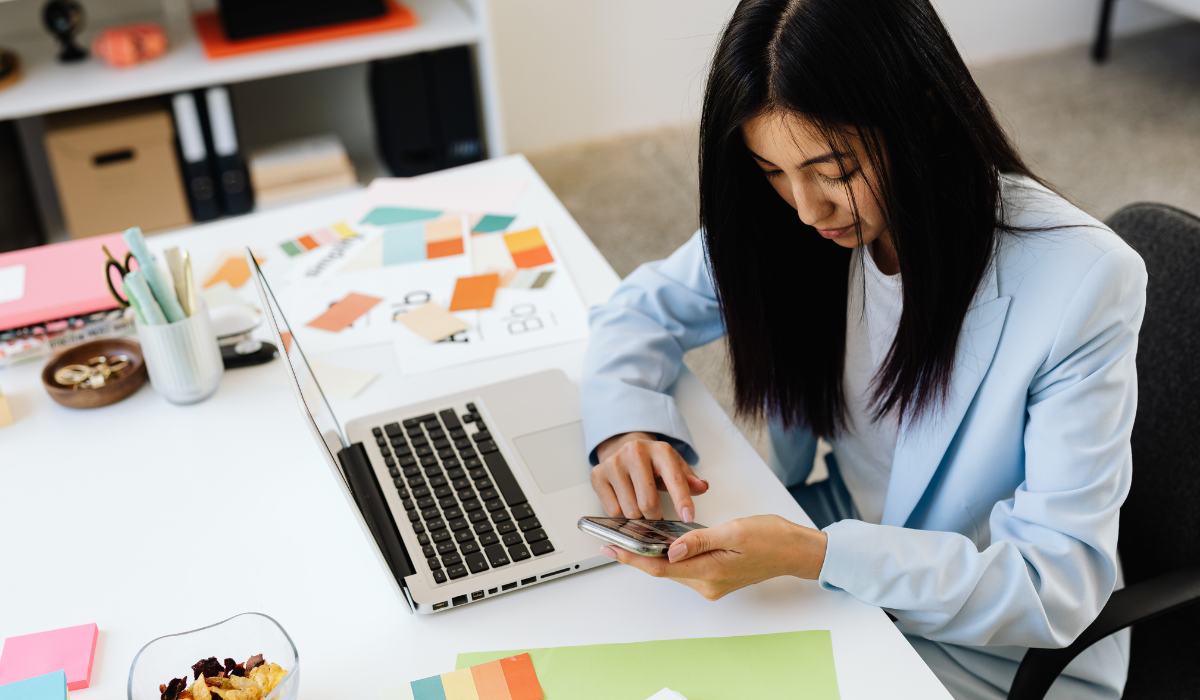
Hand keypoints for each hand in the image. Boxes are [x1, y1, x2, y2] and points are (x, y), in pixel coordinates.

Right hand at [592, 432, 708, 522]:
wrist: (622, 447)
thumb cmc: (652, 462)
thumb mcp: (674, 466)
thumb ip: (689, 480)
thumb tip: (703, 487)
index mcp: (659, 450)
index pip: (674, 480)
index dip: (682, 502)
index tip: (687, 518)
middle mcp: (635, 452)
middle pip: (648, 502)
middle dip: (655, 516)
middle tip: (656, 515)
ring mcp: (614, 463)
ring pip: (630, 509)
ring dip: (637, 516)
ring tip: (639, 504)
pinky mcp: (598, 474)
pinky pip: (613, 510)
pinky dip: (621, 513)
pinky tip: (624, 500)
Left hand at [599, 515, 827, 599]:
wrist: (796, 550)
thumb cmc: (771, 537)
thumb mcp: (734, 531)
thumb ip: (699, 540)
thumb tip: (671, 550)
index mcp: (710, 572)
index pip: (661, 567)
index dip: (633, 559)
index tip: (612, 550)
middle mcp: (708, 584)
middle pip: (663, 570)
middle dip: (638, 555)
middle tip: (614, 540)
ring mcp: (713, 583)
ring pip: (674, 569)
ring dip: (655, 555)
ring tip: (633, 538)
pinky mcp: (717, 578)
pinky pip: (687, 568)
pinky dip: (672, 556)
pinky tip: (663, 543)